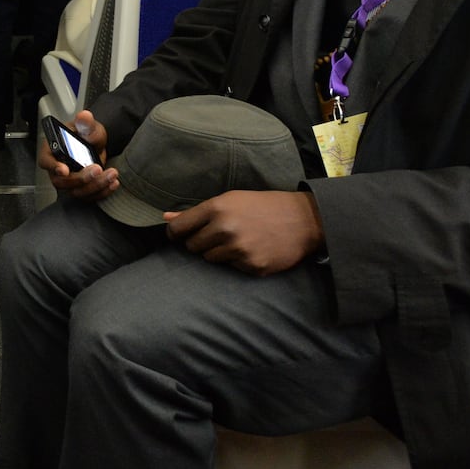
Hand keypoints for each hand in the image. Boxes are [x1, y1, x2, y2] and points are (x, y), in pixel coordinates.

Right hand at [37, 110, 118, 199]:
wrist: (95, 145)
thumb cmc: (84, 135)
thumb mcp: (87, 126)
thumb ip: (86, 124)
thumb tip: (84, 116)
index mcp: (52, 151)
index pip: (46, 161)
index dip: (53, 167)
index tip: (64, 169)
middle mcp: (57, 169)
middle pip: (62, 181)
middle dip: (81, 178)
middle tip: (97, 169)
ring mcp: (69, 182)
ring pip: (77, 192)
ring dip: (95, 186)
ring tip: (111, 175)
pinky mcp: (81, 190)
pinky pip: (89, 197)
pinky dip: (102, 192)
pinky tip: (112, 183)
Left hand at [164, 190, 324, 275]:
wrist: (303, 219)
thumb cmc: (262, 206)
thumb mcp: (230, 200)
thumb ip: (195, 212)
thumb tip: (166, 218)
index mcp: (217, 208)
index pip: (178, 229)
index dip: (175, 234)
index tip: (179, 236)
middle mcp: (225, 229)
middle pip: (192, 246)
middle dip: (201, 242)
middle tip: (220, 234)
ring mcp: (239, 250)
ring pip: (210, 259)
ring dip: (219, 252)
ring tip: (238, 240)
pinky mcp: (252, 266)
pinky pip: (231, 268)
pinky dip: (238, 261)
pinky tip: (252, 249)